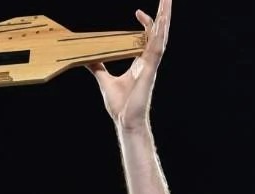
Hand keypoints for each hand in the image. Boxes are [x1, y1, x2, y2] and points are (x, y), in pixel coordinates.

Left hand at [88, 0, 171, 128]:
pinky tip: (162, 21)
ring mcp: (150, 65)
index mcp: (141, 62)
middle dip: (163, 14)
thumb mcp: (105, 80)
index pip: (147, 37)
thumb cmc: (120, 106)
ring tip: (167, 1)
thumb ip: (98, 67)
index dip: (146, 23)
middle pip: (158, 33)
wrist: (125, 121)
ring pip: (161, 37)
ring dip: (165, 18)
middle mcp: (148, 61)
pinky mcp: (149, 71)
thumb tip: (87, 58)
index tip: (137, 12)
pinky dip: (159, 35)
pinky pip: (156, 49)